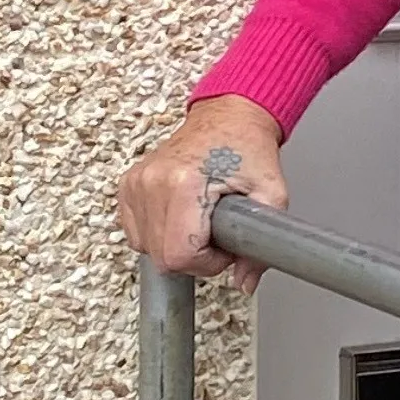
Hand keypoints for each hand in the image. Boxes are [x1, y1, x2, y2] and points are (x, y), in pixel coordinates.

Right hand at [117, 95, 284, 284]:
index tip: (224, 247)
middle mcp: (153, 182)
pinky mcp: (128, 184)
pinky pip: (135, 232)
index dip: (207, 263)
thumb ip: (261, 245)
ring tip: (200, 222)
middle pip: (162, 257)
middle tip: (216, 234)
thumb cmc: (248, 149)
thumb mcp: (271, 195)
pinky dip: (157, 234)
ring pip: (146, 248)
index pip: (180, 256)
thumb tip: (244, 283)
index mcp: (184, 184)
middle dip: (193, 257)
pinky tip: (180, 218)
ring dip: (175, 246)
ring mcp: (136, 182)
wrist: (228, 116)